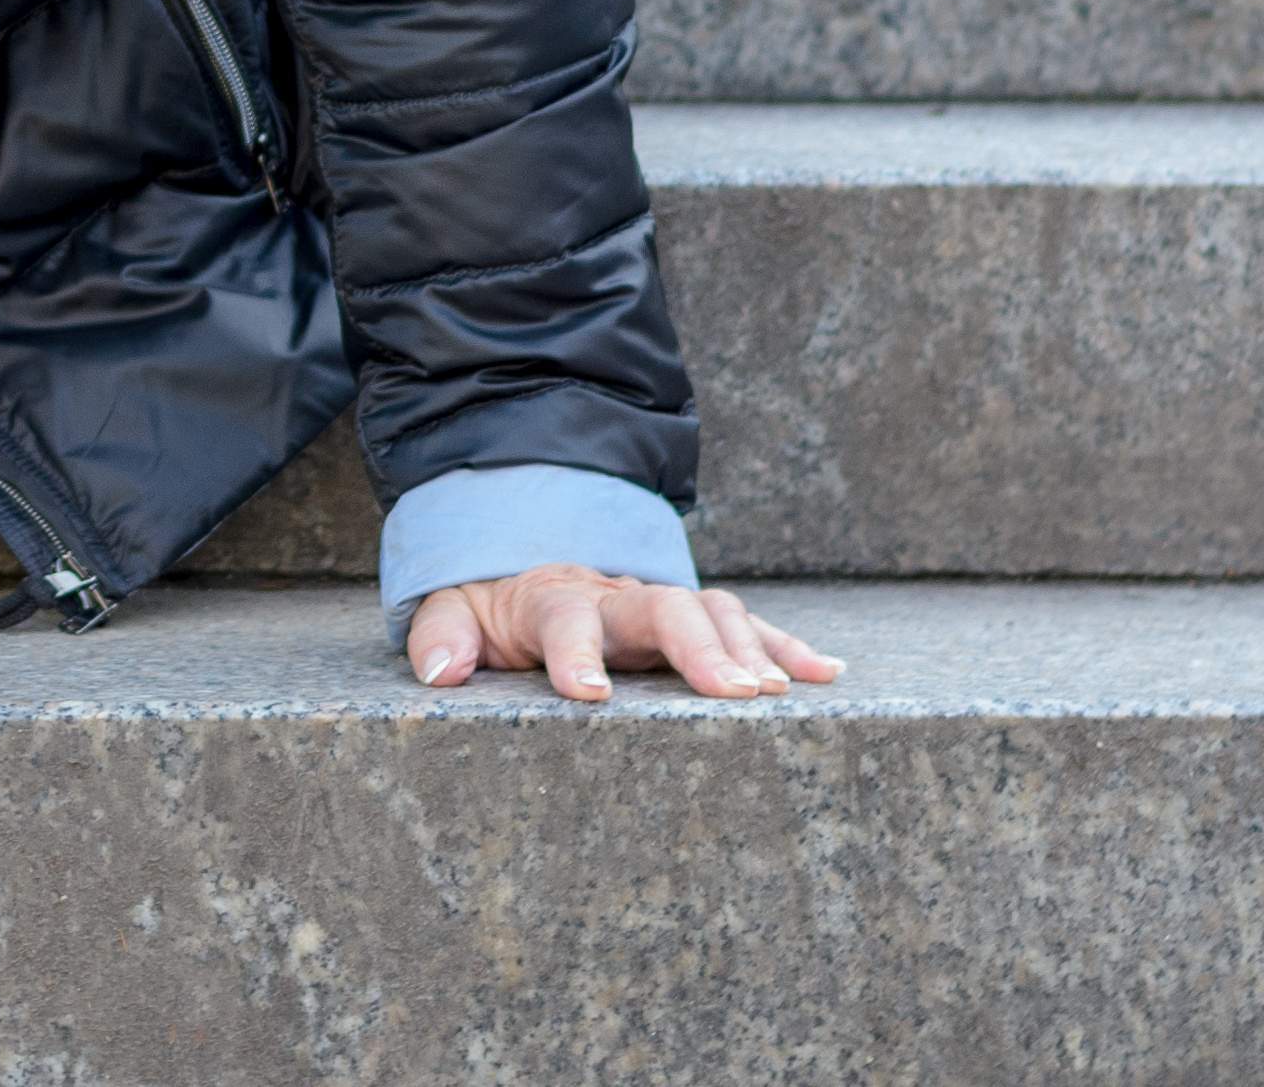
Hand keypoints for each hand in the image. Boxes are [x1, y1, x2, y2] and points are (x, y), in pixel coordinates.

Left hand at [404, 566, 839, 701]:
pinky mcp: (696, 622)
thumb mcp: (453, 614)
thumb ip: (441, 635)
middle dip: (696, 646)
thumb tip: (438, 670)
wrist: (529, 570)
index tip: (589, 694)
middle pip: (661, 607)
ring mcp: (662, 605)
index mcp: (553, 599)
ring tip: (775, 692)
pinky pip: (748, 625)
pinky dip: (787, 647)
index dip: (576, 653)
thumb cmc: (493, 608)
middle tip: (730, 692)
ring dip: (749, 647)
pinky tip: (826, 675)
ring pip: (713, 611)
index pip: (565, 619)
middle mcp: (616, 595)